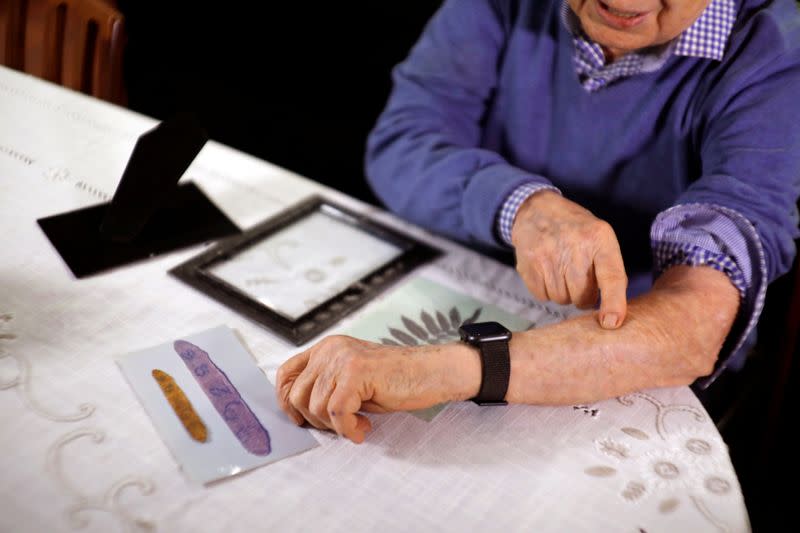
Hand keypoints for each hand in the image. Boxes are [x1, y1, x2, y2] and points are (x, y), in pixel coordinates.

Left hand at [275, 335, 478, 442]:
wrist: (432, 372)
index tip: (300, 419)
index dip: (285, 401)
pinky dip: (348, 429)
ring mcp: (343, 360)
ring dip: (335, 426)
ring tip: (358, 424)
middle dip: (313, 420)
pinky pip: (336, 413)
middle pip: (296, 395)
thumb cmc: (396, 380)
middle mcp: (331, 349)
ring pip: (315, 407)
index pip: (286, 373)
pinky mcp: (356, 374)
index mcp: (327, 348)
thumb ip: (326, 386)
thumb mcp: (352, 379)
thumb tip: (298, 411)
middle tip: (339, 425)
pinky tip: (364, 429)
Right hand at [511, 191, 627, 328]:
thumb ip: (610, 270)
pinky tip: (547, 271)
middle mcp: (574, 246)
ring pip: (562, 299)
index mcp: (599, 238)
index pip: (611, 276)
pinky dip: (547, 290)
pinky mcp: (529, 265)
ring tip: (562, 269)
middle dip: (584, 295)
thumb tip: (611, 315)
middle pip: (583, 296)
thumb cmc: (576, 230)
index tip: (611, 323)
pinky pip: (543, 296)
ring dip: (564, 292)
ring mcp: (548, 256)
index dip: (613, 303)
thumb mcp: (600, 237)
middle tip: (579, 276)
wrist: (537, 210)